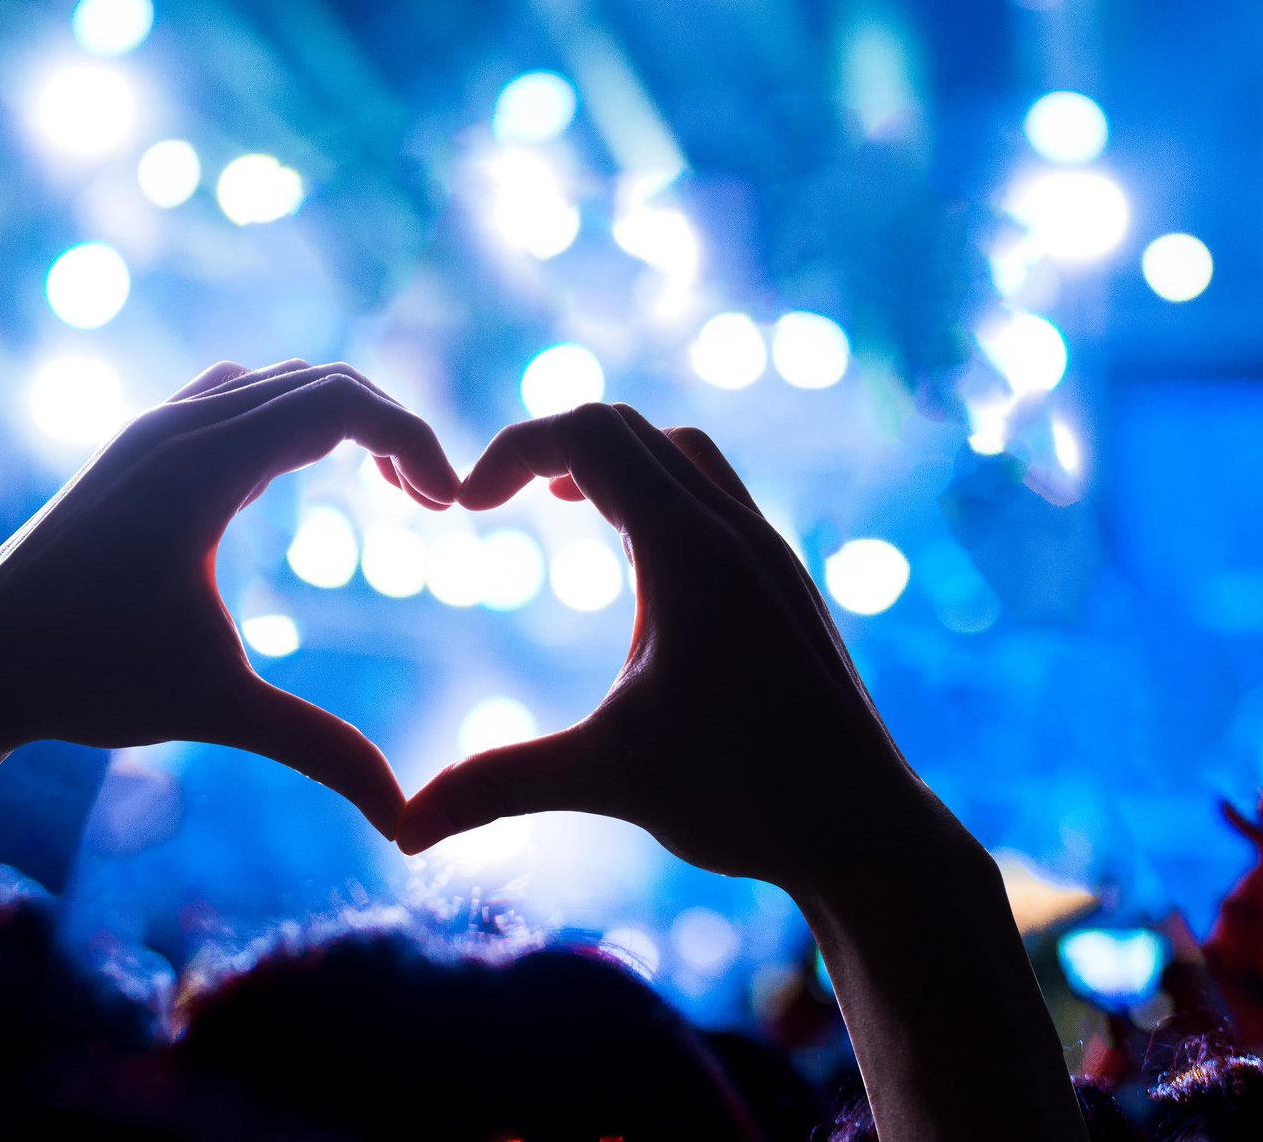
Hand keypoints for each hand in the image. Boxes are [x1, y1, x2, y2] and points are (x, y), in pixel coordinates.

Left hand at [0, 360, 459, 837]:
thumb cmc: (85, 679)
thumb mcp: (217, 710)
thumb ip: (320, 750)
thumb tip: (404, 820)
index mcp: (201, 467)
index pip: (340, 404)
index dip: (414, 440)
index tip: (451, 506)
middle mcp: (178, 428)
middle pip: (323, 381)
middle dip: (395, 431)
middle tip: (436, 503)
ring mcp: (154, 429)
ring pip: (282, 381)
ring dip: (348, 418)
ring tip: (394, 491)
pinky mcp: (140, 446)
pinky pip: (241, 395)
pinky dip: (296, 417)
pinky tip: (307, 477)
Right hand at [398, 404, 957, 889]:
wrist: (864, 828)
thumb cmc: (747, 798)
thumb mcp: (608, 779)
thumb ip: (497, 786)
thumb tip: (397, 831)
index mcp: (692, 552)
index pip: (591, 434)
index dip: (513, 450)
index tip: (464, 507)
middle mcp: (737, 533)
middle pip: (634, 430)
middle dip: (554, 446)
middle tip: (496, 498)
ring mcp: (771, 556)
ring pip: (686, 456)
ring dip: (618, 463)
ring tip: (566, 505)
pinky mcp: (786, 586)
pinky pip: (719, 498)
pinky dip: (664, 496)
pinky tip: (637, 565)